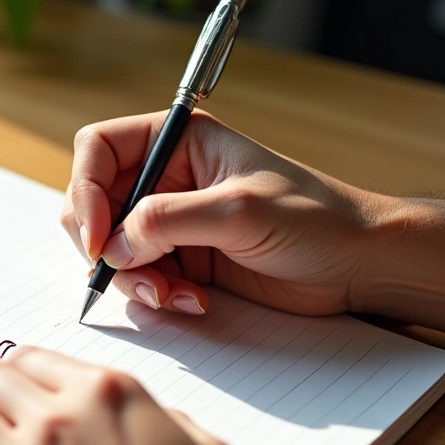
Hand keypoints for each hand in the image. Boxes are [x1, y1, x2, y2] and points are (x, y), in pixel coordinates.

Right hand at [62, 110, 381, 315]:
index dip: (85, 190)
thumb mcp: (238, 211)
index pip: (98, 148)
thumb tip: (112, 247)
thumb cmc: (315, 219)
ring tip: (173, 295)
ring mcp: (171, 221)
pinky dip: (154, 294)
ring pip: (111, 248)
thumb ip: (166, 222)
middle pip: (93, 202)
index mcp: (178, 141)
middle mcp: (167, 177)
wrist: (359, 264)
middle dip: (104, 244)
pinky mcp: (182, 259)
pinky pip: (139, 277)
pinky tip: (192, 302)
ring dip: (131, 277)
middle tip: (130, 272)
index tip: (99, 236)